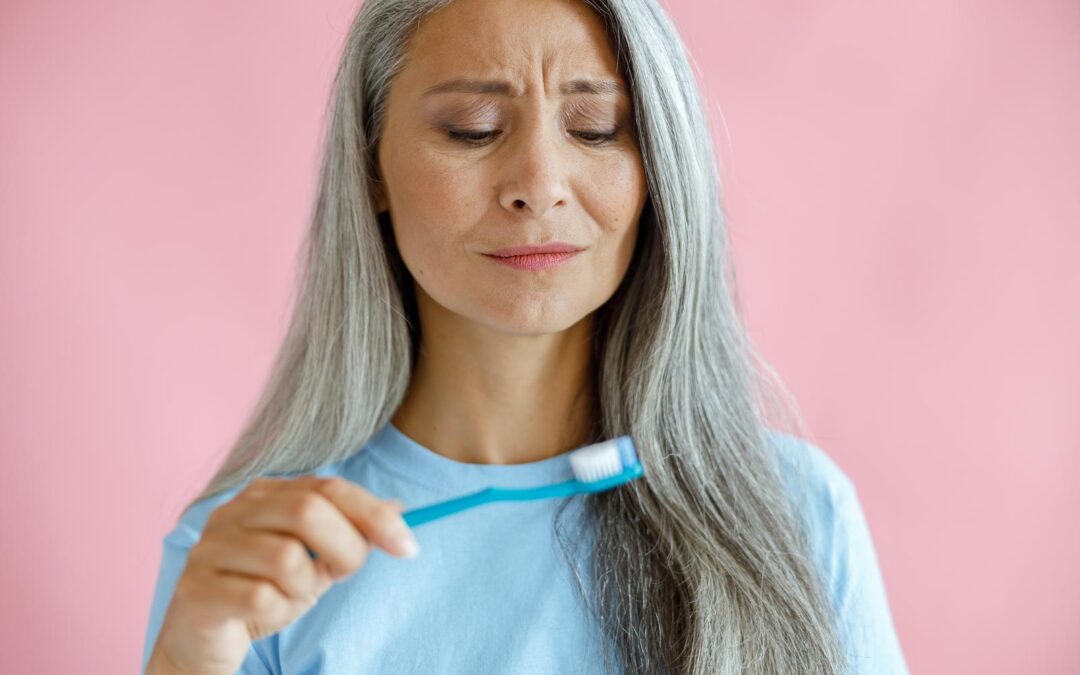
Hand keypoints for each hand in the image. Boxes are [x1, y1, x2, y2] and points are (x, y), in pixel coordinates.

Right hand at [146, 476, 417, 674]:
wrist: (204, 638)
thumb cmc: (263, 590)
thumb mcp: (315, 559)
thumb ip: (351, 532)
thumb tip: (399, 510)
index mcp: (265, 494)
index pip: (329, 488)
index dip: (374, 515)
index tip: (407, 546)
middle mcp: (233, 512)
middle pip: (307, 512)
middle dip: (345, 549)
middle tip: (345, 574)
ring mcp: (210, 548)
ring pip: (286, 559)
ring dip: (306, 587)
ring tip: (293, 595)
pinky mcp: (197, 589)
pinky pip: (260, 598)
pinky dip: (279, 611)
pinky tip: (268, 613)